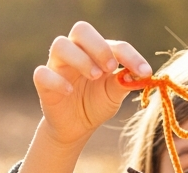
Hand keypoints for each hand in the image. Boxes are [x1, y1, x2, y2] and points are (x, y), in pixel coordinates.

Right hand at [33, 21, 150, 146]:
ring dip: (80, 59)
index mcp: (96, 52)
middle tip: (110, 67)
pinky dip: (57, 81)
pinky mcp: (43, 83)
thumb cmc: (95, 104)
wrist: (76, 127)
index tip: (145, 72)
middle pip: (81, 30)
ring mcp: (57, 66)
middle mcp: (76, 52)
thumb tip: (141, 75)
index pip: (114, 44)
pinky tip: (70, 91)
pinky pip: (42, 74)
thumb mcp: (113, 95)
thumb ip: (124, 83)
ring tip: (95, 76)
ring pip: (60, 45)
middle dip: (99, 47)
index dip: (130, 55)